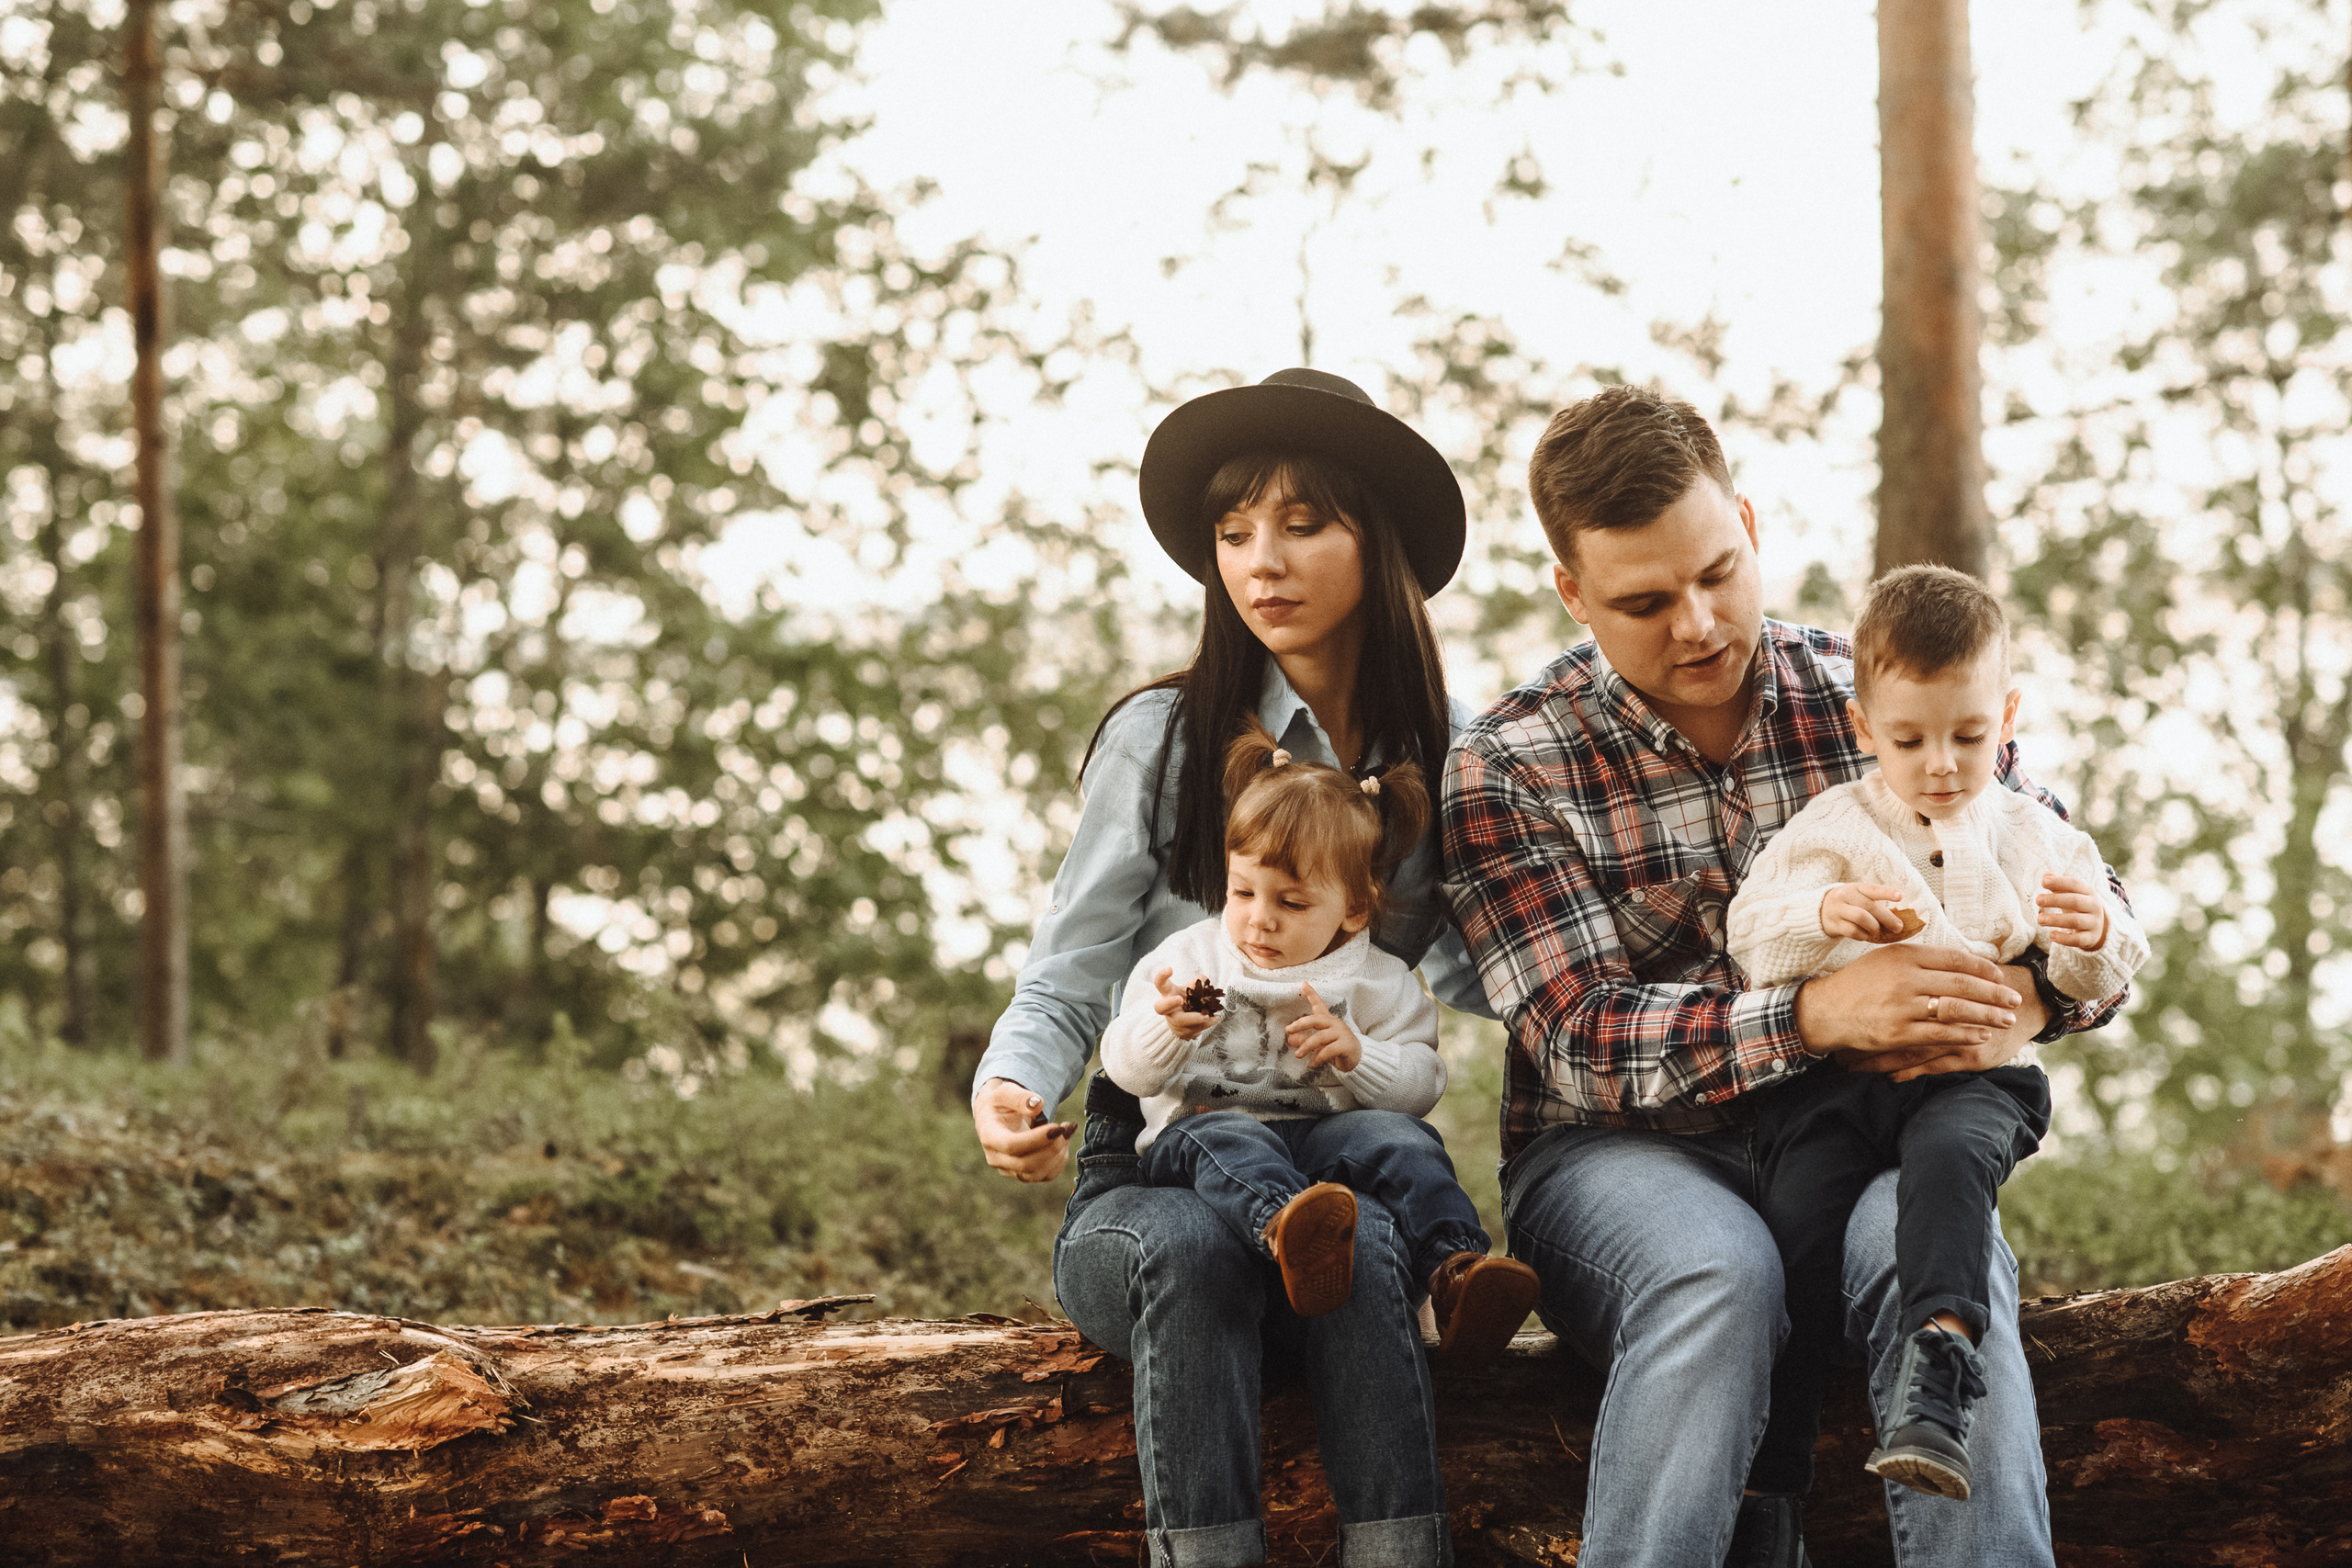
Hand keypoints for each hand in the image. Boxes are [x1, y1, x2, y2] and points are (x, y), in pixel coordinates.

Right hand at [972, 1077, 1073, 1183]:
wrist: (997, 1117)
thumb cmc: (1002, 1103)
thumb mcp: (1006, 1092)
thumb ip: (1020, 1097)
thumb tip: (1037, 1106)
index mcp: (989, 1136)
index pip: (1011, 1146)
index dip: (1036, 1140)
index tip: (1056, 1127)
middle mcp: (996, 1158)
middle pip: (1025, 1164)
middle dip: (1051, 1147)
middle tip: (1066, 1128)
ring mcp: (1009, 1169)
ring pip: (1037, 1173)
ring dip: (1058, 1154)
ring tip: (1067, 1131)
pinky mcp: (1024, 1174)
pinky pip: (1046, 1175)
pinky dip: (1060, 1160)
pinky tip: (1064, 1142)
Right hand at [1150, 967, 1217, 1040]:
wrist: (1187, 1022)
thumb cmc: (1189, 1000)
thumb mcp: (1193, 988)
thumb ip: (1199, 982)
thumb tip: (1204, 982)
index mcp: (1169, 993)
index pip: (1160, 984)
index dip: (1161, 976)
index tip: (1170, 969)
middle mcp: (1167, 1009)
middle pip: (1160, 1007)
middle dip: (1169, 1003)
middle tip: (1179, 999)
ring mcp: (1172, 1022)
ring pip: (1181, 1021)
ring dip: (1197, 1018)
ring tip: (1212, 1015)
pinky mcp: (1181, 1032)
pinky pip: (1192, 1029)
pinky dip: (1206, 1024)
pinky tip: (1215, 1019)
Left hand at [1284, 982, 1361, 1073]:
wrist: (1358, 1059)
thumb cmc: (1337, 1049)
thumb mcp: (1319, 1044)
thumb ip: (1305, 1039)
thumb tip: (1290, 1039)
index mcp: (1328, 1021)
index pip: (1319, 1005)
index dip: (1312, 994)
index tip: (1304, 985)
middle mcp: (1335, 1024)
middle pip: (1316, 1020)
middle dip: (1300, 1024)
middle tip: (1288, 1030)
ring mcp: (1341, 1033)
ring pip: (1320, 1037)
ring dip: (1306, 1046)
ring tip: (1298, 1055)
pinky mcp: (1345, 1045)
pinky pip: (1328, 1050)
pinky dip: (1319, 1057)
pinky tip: (1314, 1062)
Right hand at [1796, 942, 2019, 1058]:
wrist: (1826, 1010)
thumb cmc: (1859, 983)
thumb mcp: (1886, 959)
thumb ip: (1920, 958)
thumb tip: (1961, 960)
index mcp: (1904, 956)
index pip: (1955, 959)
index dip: (1983, 968)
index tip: (2000, 975)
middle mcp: (1905, 979)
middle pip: (1962, 985)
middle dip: (1994, 993)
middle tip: (2014, 999)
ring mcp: (1902, 1007)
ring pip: (1956, 1010)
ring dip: (1987, 1015)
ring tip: (2006, 1019)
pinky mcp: (1898, 1033)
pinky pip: (1940, 1034)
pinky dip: (1965, 1035)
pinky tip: (1981, 1035)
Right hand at [1819, 882, 1913, 942]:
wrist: (1819, 910)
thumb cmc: (1847, 904)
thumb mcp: (1857, 897)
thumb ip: (1873, 903)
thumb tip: (1897, 918)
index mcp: (1855, 888)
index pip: (1872, 889)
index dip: (1887, 892)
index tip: (1900, 896)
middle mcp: (1845, 896)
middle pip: (1870, 907)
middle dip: (1887, 918)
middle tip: (1898, 927)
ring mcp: (1838, 910)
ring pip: (1861, 918)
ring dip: (1874, 928)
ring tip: (1878, 932)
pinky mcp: (1834, 924)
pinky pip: (1853, 931)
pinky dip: (1863, 935)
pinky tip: (1866, 936)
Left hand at [2036, 873, 2107, 950]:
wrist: (2097, 927)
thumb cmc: (2078, 906)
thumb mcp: (2071, 894)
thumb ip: (2058, 885)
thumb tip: (2046, 875)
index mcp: (2088, 892)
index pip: (2075, 884)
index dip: (2060, 882)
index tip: (2043, 882)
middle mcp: (2094, 907)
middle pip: (2075, 901)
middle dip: (2055, 900)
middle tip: (2037, 900)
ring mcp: (2094, 923)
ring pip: (2075, 921)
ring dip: (2055, 919)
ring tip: (2039, 919)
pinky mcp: (2090, 938)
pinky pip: (2078, 940)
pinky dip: (2064, 938)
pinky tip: (2051, 935)